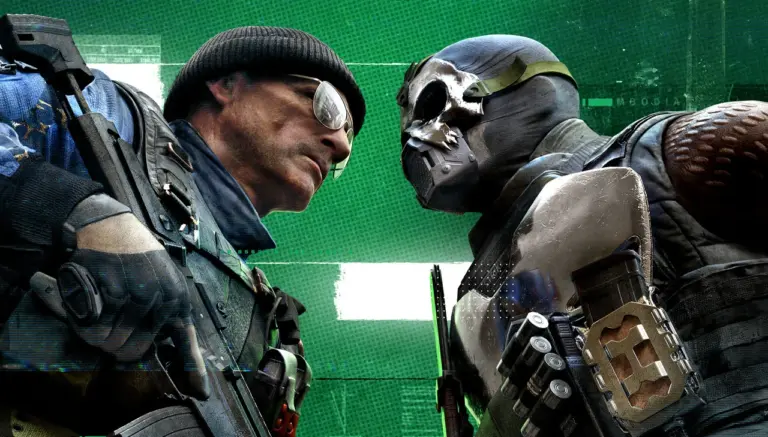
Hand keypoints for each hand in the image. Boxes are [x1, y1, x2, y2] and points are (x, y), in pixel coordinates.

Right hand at [56, 193, 209, 398]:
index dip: (192, 370)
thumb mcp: (162, 279)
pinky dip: (84, 324)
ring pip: (113, 342)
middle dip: (116, 345)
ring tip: (96, 309)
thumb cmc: (135, 255)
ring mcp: (138, 296)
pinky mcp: (112, 292)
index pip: (187, 342)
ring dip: (97, 334)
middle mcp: (163, 300)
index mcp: (178, 299)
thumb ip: (163, 312)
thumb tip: (159, 345)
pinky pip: (95, 328)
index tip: (200, 391)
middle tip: (106, 325)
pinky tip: (86, 304)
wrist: (110, 225)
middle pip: (136, 350)